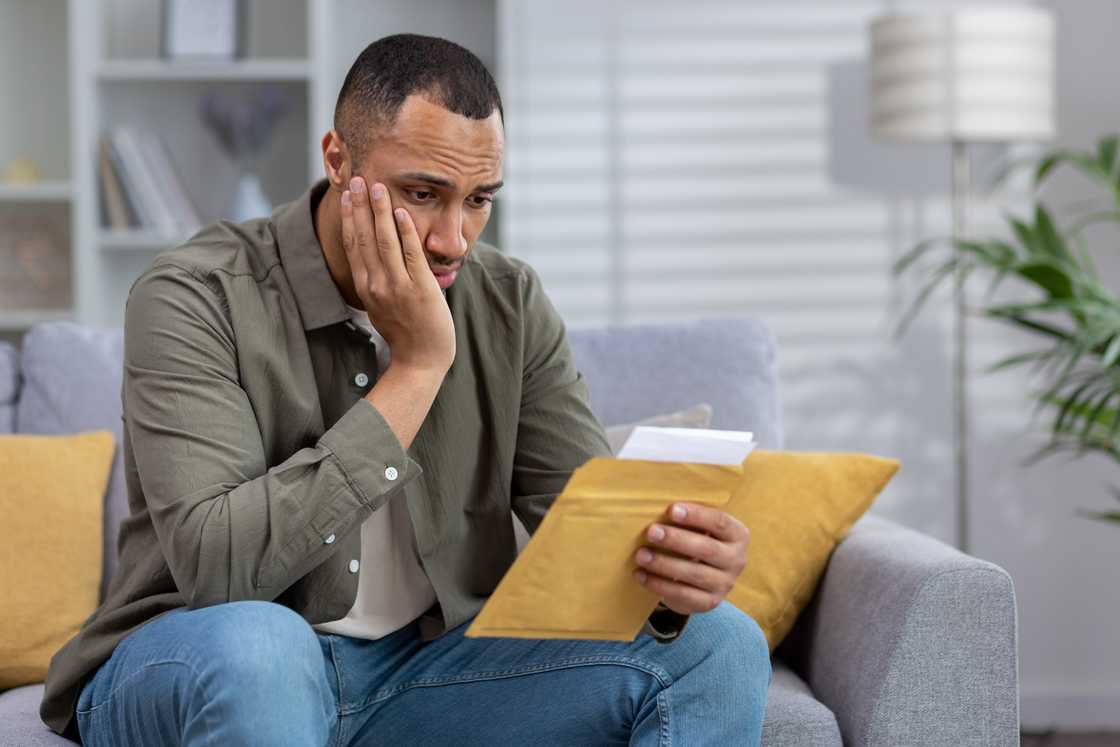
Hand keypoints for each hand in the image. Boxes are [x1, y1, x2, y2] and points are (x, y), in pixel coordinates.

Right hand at [340, 176, 455, 372]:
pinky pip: (411, 254)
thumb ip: (375, 281)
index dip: (348, 219)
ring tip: (378, 187)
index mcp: (365, 287)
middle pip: (364, 238)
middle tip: (357, 179)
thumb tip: (372, 258)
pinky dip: (405, 231)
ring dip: (380, 212)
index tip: (346, 196)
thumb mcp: (380, 305)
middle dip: (359, 207)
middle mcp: (376, 285)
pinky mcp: (420, 289)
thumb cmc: (405, 331)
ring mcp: (397, 287)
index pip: (353, 246)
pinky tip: (402, 211)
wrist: (421, 360)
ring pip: (385, 242)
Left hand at [633, 503, 748, 615]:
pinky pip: (684, 594)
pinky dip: (660, 584)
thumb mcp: (699, 528)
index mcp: (737, 535)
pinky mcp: (710, 602)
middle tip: (651, 532)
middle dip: (676, 540)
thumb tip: (656, 506)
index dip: (696, 515)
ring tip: (641, 555)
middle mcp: (736, 560)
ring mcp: (724, 583)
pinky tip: (641, 575)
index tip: (671, 510)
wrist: (701, 579)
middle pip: (706, 549)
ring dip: (664, 563)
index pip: (719, 522)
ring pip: (694, 573)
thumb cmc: (696, 541)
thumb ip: (687, 519)